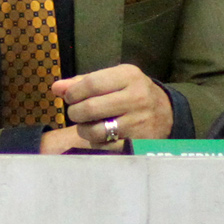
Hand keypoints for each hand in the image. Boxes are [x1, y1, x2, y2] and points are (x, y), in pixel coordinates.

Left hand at [39, 63, 172, 152]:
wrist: (167, 113)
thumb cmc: (130, 92)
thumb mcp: (112, 79)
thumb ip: (82, 82)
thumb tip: (56, 88)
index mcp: (129, 76)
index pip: (91, 84)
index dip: (73, 93)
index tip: (69, 98)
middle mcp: (138, 98)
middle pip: (90, 108)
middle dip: (75, 112)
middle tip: (76, 113)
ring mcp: (140, 123)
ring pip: (96, 130)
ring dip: (83, 129)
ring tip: (86, 125)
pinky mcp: (140, 143)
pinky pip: (105, 147)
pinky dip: (96, 143)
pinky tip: (101, 136)